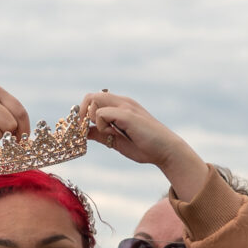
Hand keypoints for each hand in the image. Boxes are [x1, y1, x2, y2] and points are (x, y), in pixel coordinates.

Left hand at [79, 92, 205, 199]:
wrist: (166, 151)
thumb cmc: (144, 147)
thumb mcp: (116, 141)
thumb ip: (101, 134)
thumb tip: (85, 133)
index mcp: (120, 106)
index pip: (93, 100)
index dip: (83, 114)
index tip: (83, 130)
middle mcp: (122, 102)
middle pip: (90, 96)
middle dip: (82, 114)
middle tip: (86, 131)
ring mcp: (125, 106)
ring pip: (94, 100)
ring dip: (91, 118)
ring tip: (104, 132)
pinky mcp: (127, 114)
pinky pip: (102, 113)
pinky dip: (101, 125)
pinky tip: (113, 134)